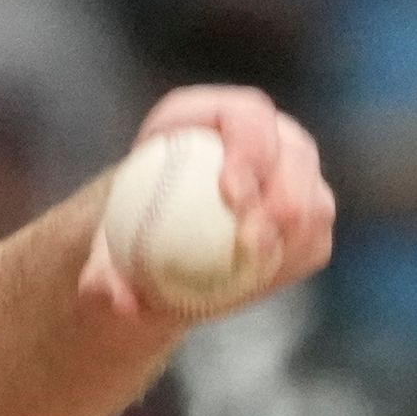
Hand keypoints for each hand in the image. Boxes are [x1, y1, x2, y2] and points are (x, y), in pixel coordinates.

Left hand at [79, 83, 337, 323]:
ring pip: (314, 199)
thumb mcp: (103, 246)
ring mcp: (295, 174)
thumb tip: (116, 299)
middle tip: (253, 242)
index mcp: (212, 116)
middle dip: (284, 194)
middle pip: (295, 153)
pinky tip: (262, 283)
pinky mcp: (309, 214)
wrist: (157, 244)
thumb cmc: (125, 229)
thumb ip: (102, 270)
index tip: (232, 193)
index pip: (247, 116)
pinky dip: (291, 261)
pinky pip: (314, 239)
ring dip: (292, 236)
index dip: (249, 147)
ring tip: (256, 267)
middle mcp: (265, 135)